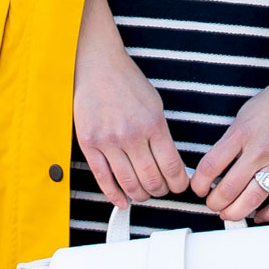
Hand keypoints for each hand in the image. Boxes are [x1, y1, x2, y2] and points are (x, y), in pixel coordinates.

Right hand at [73, 0, 189, 207]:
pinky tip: (122, 201)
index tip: (179, 186)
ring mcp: (108, 141)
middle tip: (161, 190)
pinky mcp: (89, 144)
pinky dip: (114, 194)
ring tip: (144, 193)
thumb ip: (162, 135)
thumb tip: (172, 164)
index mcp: (153, 124)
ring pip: (128, 183)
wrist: (98, 66)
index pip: (172, 167)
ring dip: (140, 195)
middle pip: (151, 179)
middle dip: (160, 191)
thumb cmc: (127, 83)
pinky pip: (103, 177)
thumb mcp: (155, 105)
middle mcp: (131, 135)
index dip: (179, 183)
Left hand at [192, 0, 268, 223]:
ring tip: (230, 214)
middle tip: (213, 204)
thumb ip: (231, 140)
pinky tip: (259, 215)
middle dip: (214, 203)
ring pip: (252, 200)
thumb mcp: (244, 115)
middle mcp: (258, 150)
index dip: (198, 184)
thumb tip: (218, 165)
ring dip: (236, 213)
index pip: (209, 167)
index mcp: (241, 133)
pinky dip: (268, 214)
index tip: (198, 188)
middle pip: (228, 189)